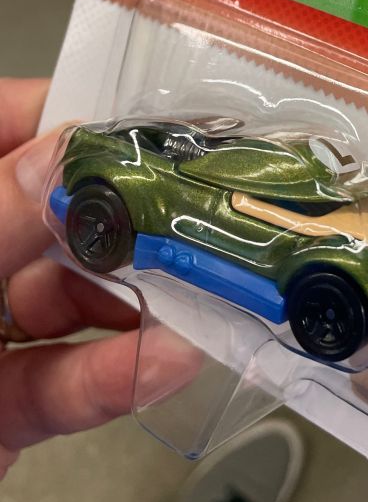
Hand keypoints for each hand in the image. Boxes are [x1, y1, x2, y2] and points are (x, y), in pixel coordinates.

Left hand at [0, 79, 195, 480]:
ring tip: (195, 289)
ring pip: (60, 301)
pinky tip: (168, 359)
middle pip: (38, 217)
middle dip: (114, 216)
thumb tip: (70, 154)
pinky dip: (114, 373)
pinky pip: (60, 381)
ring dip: (132, 299)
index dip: (48, 120)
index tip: (121, 124)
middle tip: (184, 208)